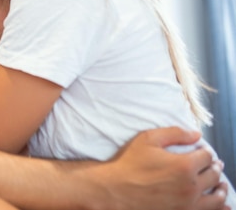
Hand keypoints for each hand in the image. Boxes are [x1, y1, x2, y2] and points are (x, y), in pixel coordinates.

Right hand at [99, 127, 227, 209]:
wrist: (115, 191)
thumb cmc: (129, 164)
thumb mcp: (148, 139)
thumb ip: (174, 133)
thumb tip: (196, 134)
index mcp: (184, 165)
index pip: (207, 156)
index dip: (206, 152)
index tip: (203, 152)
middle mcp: (191, 186)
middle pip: (214, 175)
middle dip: (215, 168)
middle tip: (214, 165)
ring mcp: (188, 204)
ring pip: (216, 197)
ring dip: (221, 188)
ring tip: (221, 185)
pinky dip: (218, 208)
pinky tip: (221, 205)